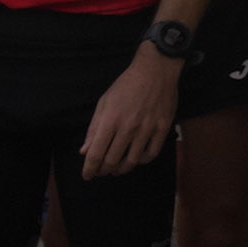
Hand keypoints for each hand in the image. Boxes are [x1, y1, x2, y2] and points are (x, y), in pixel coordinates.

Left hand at [79, 47, 179, 178]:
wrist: (155, 71)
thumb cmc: (126, 85)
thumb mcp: (104, 102)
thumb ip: (94, 128)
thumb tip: (84, 150)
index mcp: (110, 120)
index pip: (96, 153)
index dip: (89, 169)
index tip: (87, 175)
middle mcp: (128, 127)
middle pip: (113, 160)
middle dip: (104, 171)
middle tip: (101, 172)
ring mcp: (147, 129)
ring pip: (132, 161)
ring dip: (121, 170)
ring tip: (116, 170)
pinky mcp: (162, 128)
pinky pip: (151, 154)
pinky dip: (142, 161)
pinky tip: (136, 160)